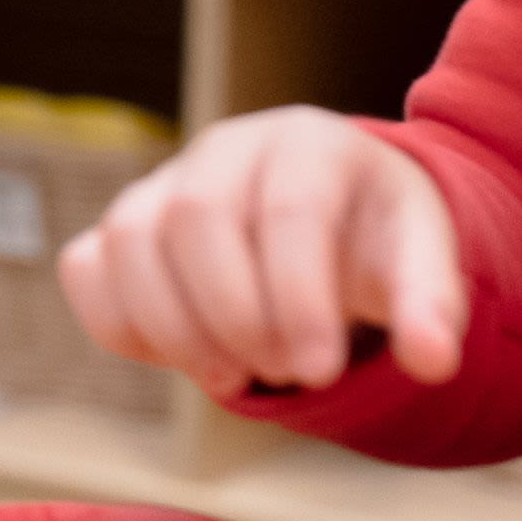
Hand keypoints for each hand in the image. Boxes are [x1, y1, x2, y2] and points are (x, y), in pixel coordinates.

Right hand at [54, 106, 467, 398]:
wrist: (332, 222)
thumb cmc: (374, 240)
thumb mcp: (421, 262)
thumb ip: (432, 307)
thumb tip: (434, 362)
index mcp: (307, 143)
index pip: (287, 209)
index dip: (298, 296)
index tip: (322, 372)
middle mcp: (225, 149)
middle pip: (197, 219)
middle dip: (235, 314)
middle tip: (281, 373)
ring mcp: (163, 183)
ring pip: (130, 240)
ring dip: (175, 327)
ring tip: (232, 377)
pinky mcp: (123, 227)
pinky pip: (87, 268)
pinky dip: (118, 323)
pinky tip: (178, 356)